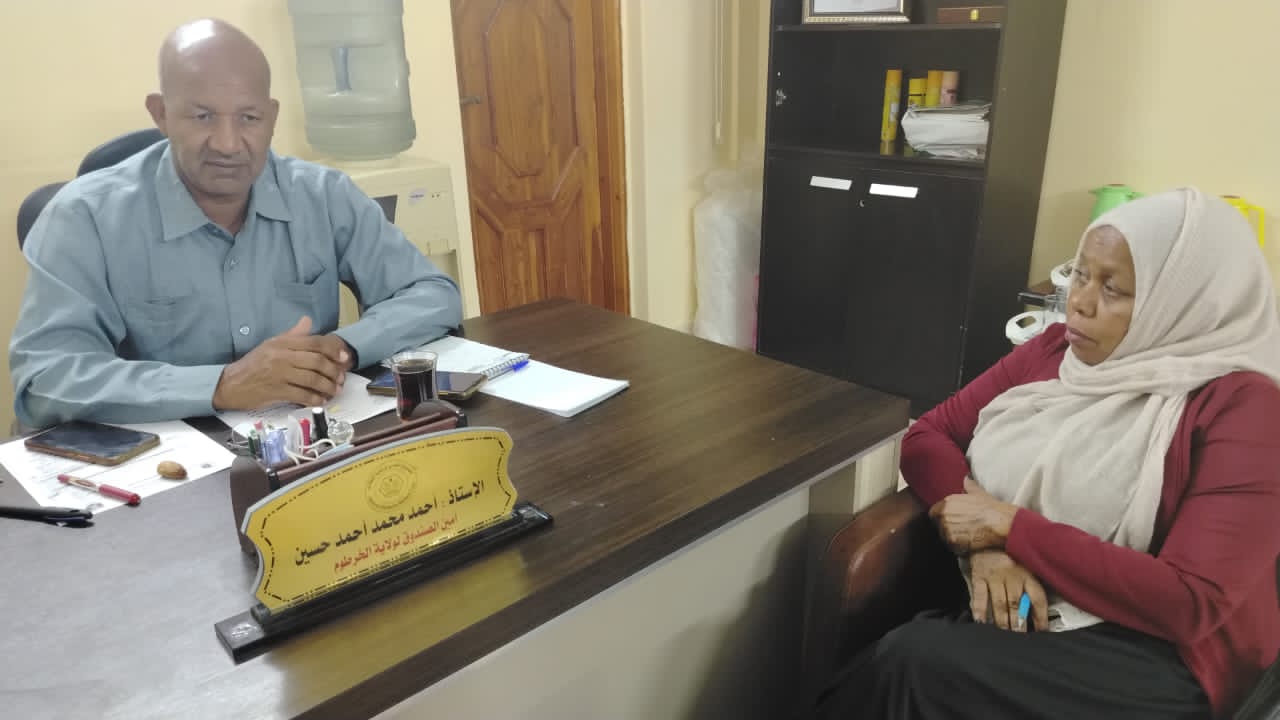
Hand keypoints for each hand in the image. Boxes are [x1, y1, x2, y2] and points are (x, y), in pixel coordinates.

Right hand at [212, 316, 351, 410]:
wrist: (230, 384)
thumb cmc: (253, 364)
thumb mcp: (271, 344)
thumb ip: (292, 335)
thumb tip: (308, 321)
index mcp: (282, 343)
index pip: (314, 343)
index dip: (333, 350)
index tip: (344, 358)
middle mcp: (282, 356)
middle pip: (317, 361)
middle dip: (333, 371)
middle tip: (340, 379)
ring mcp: (279, 374)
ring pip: (312, 379)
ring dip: (327, 387)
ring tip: (334, 391)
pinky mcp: (276, 391)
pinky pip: (302, 395)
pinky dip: (315, 399)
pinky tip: (321, 401)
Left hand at [928, 477, 1017, 554]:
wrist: (1000, 523)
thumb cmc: (992, 509)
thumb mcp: (979, 493)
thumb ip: (969, 486)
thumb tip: (967, 478)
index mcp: (947, 502)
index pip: (934, 513)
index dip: (943, 518)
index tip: (953, 521)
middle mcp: (943, 515)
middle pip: (938, 526)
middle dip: (947, 528)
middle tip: (962, 530)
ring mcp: (946, 528)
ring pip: (944, 537)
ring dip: (953, 539)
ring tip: (967, 537)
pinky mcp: (952, 541)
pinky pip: (951, 547)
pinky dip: (958, 548)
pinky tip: (969, 544)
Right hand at [969, 550, 1049, 631]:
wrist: (987, 533)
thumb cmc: (1009, 551)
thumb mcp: (1025, 562)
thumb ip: (1032, 581)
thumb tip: (1039, 605)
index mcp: (1027, 573)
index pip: (1038, 598)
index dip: (1041, 617)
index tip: (1042, 630)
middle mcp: (1012, 576)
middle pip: (1017, 605)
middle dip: (1019, 624)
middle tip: (1019, 637)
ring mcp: (994, 577)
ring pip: (1000, 604)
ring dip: (1002, 621)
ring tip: (1005, 633)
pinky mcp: (979, 576)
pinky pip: (979, 595)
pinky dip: (979, 609)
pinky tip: (980, 621)